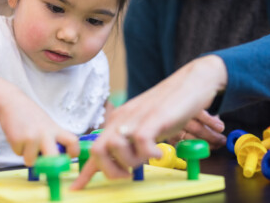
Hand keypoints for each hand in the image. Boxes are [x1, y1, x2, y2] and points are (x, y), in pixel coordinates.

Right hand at [0, 91, 78, 166]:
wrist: (12, 102)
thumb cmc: (30, 115)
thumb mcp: (47, 124)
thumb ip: (53, 138)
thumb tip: (55, 158)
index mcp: (55, 129)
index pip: (72, 141)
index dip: (74, 152)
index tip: (69, 157)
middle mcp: (45, 133)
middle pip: (53, 158)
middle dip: (48, 166)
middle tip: (44, 163)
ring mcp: (32, 137)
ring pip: (31, 161)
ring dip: (27, 155)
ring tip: (26, 141)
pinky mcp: (17, 140)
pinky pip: (19, 154)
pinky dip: (17, 149)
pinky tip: (17, 136)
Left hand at [71, 55, 226, 189]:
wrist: (192, 81)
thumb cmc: (170, 106)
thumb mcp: (146, 126)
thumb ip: (133, 142)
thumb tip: (123, 163)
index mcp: (118, 121)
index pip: (95, 149)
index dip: (85, 173)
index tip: (77, 188)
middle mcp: (122, 118)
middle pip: (98, 150)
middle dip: (110, 171)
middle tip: (128, 175)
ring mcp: (137, 117)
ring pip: (116, 147)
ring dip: (131, 162)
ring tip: (148, 158)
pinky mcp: (154, 117)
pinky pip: (141, 141)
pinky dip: (149, 154)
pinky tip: (160, 152)